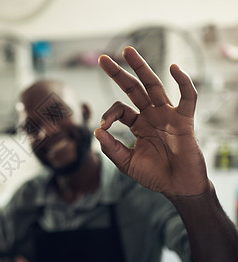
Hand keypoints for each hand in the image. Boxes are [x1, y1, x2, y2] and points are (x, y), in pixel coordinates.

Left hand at [95, 46, 209, 197]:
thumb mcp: (126, 163)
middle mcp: (151, 116)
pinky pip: (187, 97)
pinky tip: (173, 68)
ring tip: (127, 51)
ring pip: (154, 86)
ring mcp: (168, 116)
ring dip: (141, 68)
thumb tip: (97, 131)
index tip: (103, 127)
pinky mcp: (184, 120)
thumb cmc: (154, 176)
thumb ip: (111, 148)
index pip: (120, 109)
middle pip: (134, 89)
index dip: (108, 114)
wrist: (178, 188)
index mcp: (138, 125)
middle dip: (118, 73)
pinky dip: (183, 82)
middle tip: (102, 59)